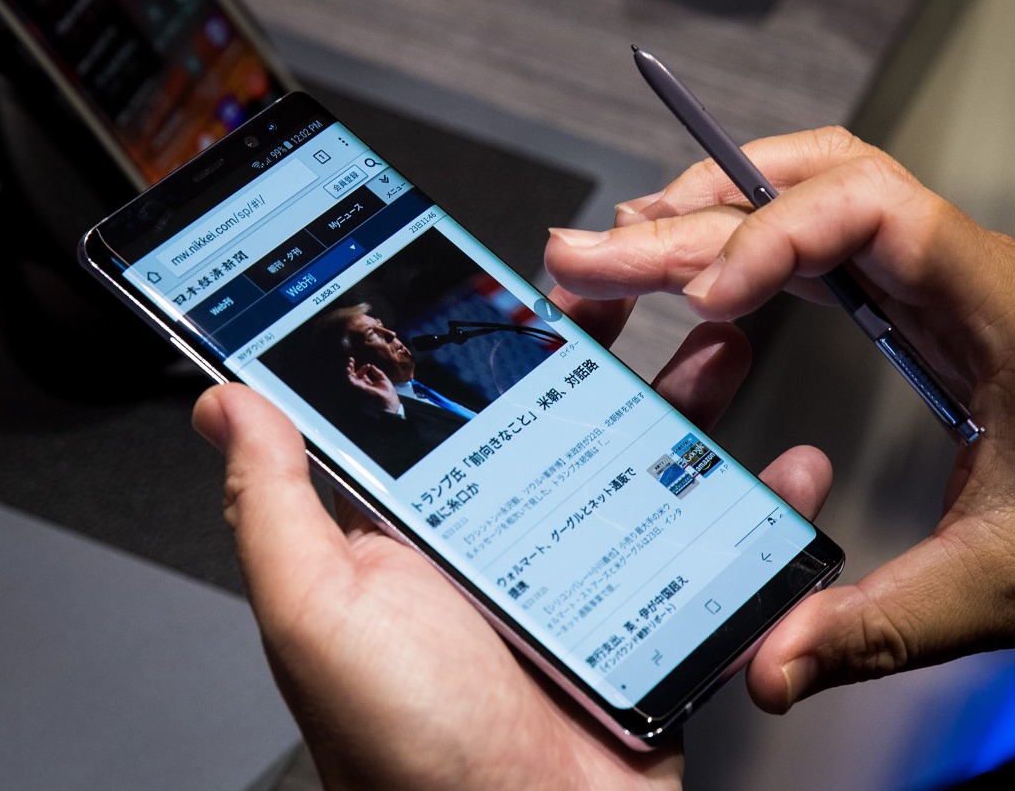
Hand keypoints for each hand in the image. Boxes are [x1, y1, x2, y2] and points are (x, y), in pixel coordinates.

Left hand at [192, 301, 833, 789]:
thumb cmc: (407, 749)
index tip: (521, 271)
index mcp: (425, 527)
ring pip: (643, 464)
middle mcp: (505, 541)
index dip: (485, 334)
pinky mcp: (649, 615)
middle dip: (609, 348)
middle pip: (563, 418)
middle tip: (643, 282)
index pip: (453, 405)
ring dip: (691, 403)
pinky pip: (711, 545)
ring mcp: (583, 575)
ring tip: (725, 341)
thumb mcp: (317, 612)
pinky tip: (788, 471)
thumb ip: (275, 506)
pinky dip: (759, 507)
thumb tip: (227, 404)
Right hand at [345, 357, 398, 411]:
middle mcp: (362, 385)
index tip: (369, 365)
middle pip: (353, 375)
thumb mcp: (383, 379)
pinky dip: (347, 375)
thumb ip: (377, 372)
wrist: (388, 399)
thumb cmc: (387, 392)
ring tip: (350, 362)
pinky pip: (349, 381)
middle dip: (351, 367)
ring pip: (350, 377)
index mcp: (367, 383)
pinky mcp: (358, 388)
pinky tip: (348, 368)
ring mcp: (359, 387)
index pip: (361, 374)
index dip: (364, 368)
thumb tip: (372, 366)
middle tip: (351, 359)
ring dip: (348, 369)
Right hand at [545, 126, 1014, 711]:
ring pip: (810, 200)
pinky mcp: (914, 309)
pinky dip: (747, 250)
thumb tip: (769, 667)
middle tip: (595, 251)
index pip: (872, 212)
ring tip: (625, 244)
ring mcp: (934, 283)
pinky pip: (820, 247)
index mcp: (996, 305)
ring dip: (714, 214)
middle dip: (695, 218)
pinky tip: (693, 283)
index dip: (773, 234)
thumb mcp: (1005, 588)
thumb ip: (880, 626)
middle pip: (813, 192)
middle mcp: (958, 272)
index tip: (699, 296)